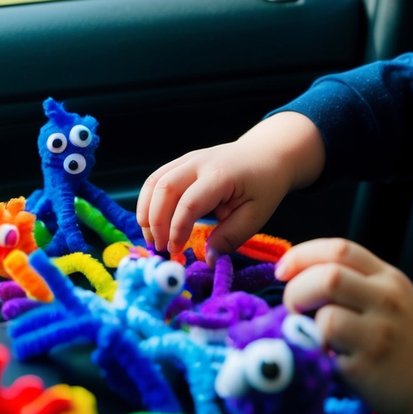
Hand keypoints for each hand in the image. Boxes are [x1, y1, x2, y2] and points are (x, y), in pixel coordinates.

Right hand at [136, 111, 324, 258]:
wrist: (266, 153)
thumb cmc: (263, 185)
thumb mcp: (256, 215)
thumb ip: (230, 237)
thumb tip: (207, 259)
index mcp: (220, 175)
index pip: (189, 203)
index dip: (177, 229)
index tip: (175, 251)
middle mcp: (199, 162)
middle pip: (164, 188)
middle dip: (156, 222)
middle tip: (159, 248)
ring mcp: (187, 159)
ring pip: (154, 182)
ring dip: (146, 212)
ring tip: (151, 238)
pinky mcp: (181, 162)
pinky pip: (156, 179)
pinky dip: (148, 201)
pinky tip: (152, 221)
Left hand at [275, 238, 412, 413]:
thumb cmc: (409, 341)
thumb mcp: (392, 298)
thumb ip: (355, 281)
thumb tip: (296, 275)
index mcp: (389, 278)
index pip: (340, 249)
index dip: (302, 255)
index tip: (282, 271)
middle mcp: (386, 300)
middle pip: (328, 276)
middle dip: (297, 289)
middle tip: (293, 307)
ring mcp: (379, 334)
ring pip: (326, 315)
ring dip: (307, 324)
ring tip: (313, 334)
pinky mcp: (368, 366)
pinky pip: (328, 350)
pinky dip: (317, 350)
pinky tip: (327, 356)